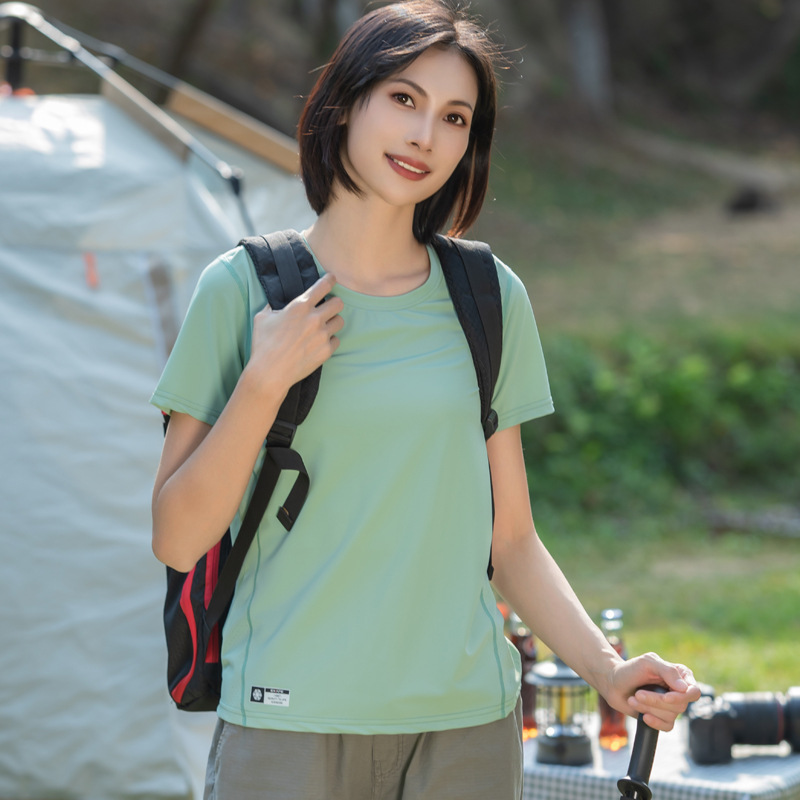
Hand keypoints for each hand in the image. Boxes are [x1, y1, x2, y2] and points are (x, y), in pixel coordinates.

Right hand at [246, 273, 343, 395]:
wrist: (269, 373)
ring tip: (323, 327)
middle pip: (339, 303)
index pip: (323, 286)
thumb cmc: (263, 345)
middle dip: (334, 303)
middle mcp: (315, 319)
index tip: (332, 279)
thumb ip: (273, 307)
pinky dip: (330, 340)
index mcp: (300, 307)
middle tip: (327, 308)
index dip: (330, 280)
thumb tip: (276, 305)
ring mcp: (322, 335)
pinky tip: (320, 343)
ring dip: (332, 322)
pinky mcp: (326, 351)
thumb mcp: (262, 318)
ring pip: (340, 321)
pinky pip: (336, 340)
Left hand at [603, 652, 700, 731]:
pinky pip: (667, 727)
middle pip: (680, 705)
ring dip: (649, 708)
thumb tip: (685, 689)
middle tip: (638, 694)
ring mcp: (671, 706)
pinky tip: (643, 716)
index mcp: (680, 675)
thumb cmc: (630, 670)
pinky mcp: (662, 718)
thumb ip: (668, 671)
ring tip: (633, 699)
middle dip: (656, 701)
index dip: (682, 697)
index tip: (666, 697)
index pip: (693, 691)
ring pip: (671, 716)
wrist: (613, 684)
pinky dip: (654, 722)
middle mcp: (679, 691)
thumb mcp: (648, 663)